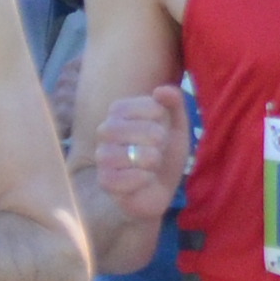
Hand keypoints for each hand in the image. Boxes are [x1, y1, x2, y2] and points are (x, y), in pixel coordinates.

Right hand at [85, 86, 186, 232]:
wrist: (161, 189)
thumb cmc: (165, 153)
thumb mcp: (177, 126)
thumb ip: (174, 102)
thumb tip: (161, 90)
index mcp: (120, 111)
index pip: (141, 104)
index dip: (159, 116)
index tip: (164, 128)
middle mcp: (105, 130)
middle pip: (125, 127)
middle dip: (154, 138)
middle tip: (161, 148)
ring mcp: (102, 156)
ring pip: (120, 153)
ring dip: (149, 159)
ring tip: (155, 163)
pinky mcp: (105, 181)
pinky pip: (117, 177)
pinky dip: (141, 178)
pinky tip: (148, 178)